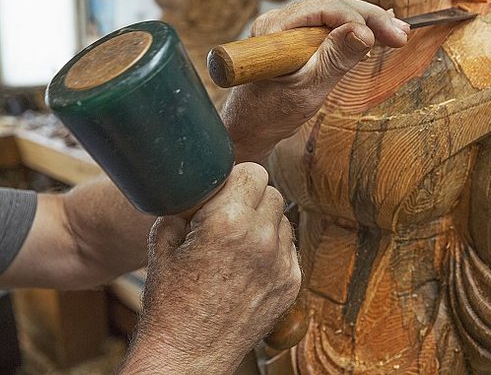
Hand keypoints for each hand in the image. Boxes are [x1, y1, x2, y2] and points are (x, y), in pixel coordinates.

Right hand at [121, 163, 300, 373]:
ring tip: (237, 242)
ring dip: (264, 222)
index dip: (236, 179)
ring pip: (282, 219)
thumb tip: (201, 188)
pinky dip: (272, 248)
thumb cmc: (169, 301)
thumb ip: (186, 206)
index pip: (253, 172)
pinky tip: (248, 263)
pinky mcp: (291, 283)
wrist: (188, 355)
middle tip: (229, 214)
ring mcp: (281, 263)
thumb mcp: (164, 242)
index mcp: (228, 221)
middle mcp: (261, 239)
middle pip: (271, 192)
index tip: (224, 190)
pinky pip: (288, 247)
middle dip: (251, 198)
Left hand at [221, 0, 409, 161]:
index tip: (389, 36)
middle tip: (400, 34)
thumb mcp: (307, 90)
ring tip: (396, 34)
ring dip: (366, 23)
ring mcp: (288, 29)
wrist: (251, 128)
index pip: (326, 9)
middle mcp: (280, 22)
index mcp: (275, 29)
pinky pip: (329, 28)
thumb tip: (364, 33)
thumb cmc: (270, 114)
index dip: (361, 19)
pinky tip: (376, 35)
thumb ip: (335, 60)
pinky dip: (353, 33)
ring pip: (334, 15)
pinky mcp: (297, 40)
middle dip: (369, 18)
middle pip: (333, 7)